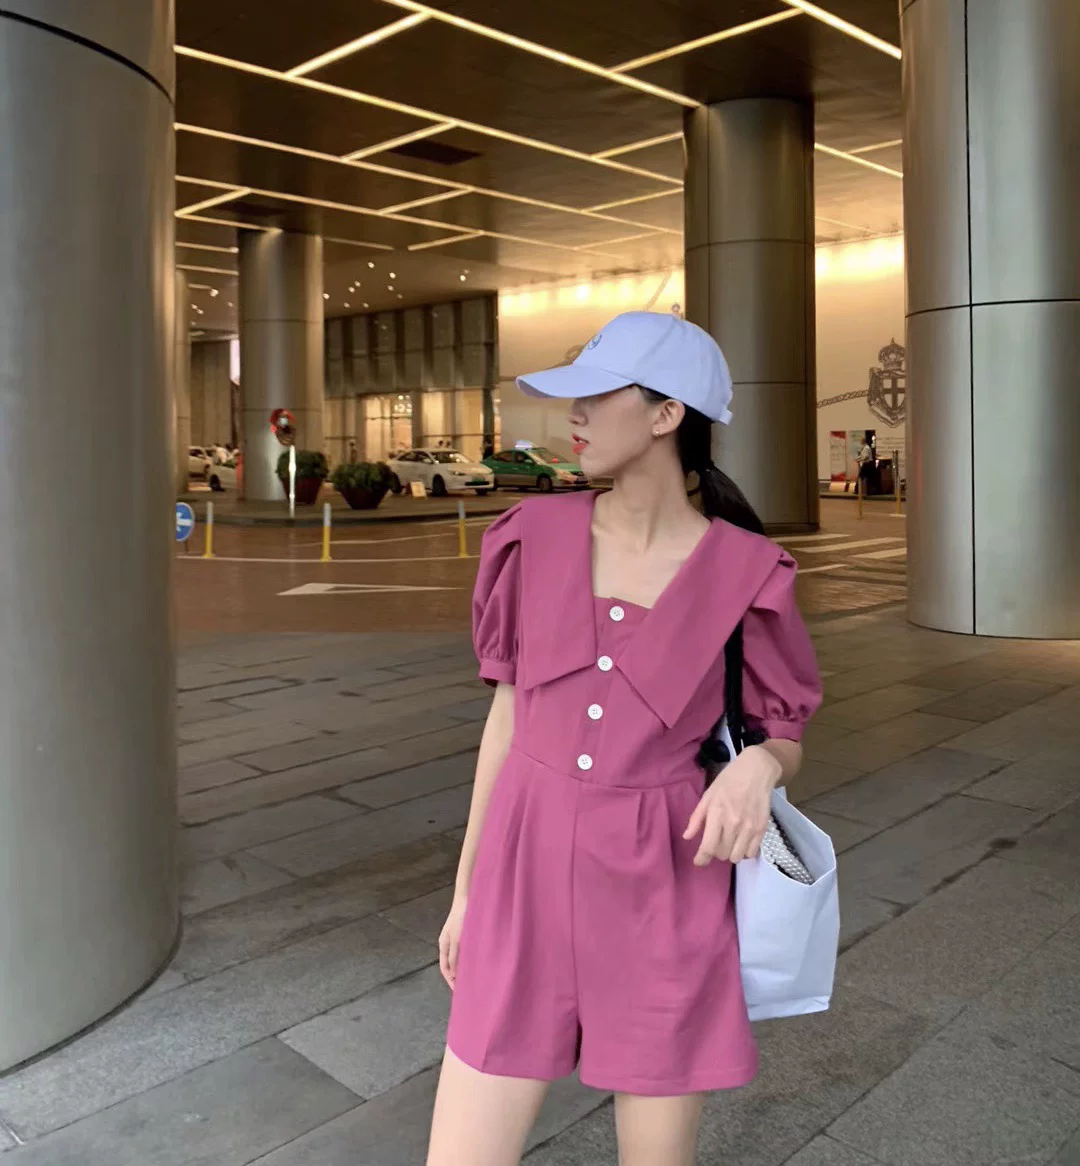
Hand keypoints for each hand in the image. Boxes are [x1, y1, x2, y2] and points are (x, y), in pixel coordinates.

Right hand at [438, 893, 468, 988]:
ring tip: (474, 978)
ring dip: (464, 968)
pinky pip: (466, 951)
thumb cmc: (461, 918)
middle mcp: (449, 943)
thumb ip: (454, 956)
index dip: (450, 980)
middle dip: (457, 976)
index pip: (445, 968)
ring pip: (460, 958)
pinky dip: (470, 959)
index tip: (458, 991)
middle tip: (468, 988)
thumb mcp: (456, 939)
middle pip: (452, 964)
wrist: (468, 899)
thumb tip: (453, 973)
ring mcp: (457, 939)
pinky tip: (479, 963)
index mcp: (443, 945)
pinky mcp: (466, 934)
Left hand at [683, 745, 782, 865]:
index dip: (701, 859)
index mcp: (717, 814)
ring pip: (736, 857)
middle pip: (722, 854)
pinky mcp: (762, 829)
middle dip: (715, 852)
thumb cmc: (728, 781)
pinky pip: (751, 853)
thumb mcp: (708, 795)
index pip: (708, 846)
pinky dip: (744, 851)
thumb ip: (697, 818)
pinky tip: (741, 841)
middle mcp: (733, 823)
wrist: (756, 771)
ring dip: (730, 853)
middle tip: (716, 841)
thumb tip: (687, 837)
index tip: (698, 862)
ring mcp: (749, 828)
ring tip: (729, 842)